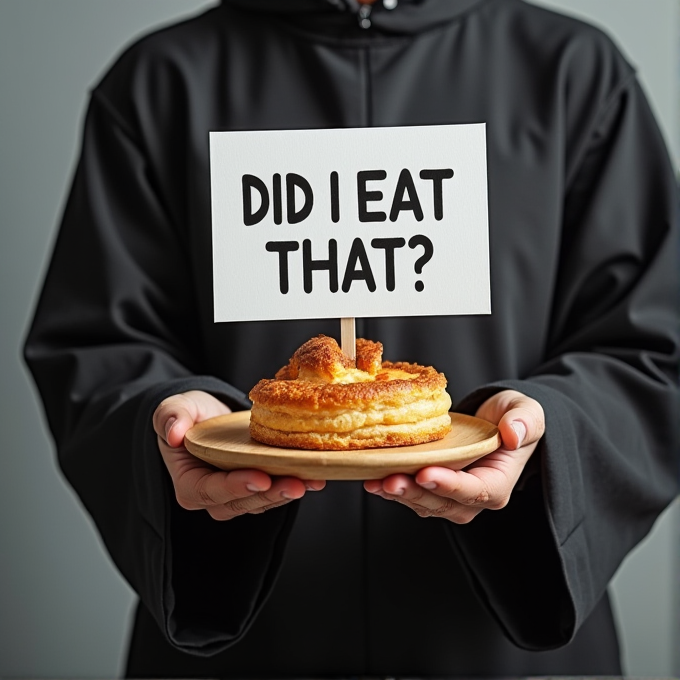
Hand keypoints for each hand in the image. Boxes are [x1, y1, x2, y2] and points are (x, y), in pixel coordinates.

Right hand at [153, 390, 324, 519]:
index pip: (210, 491)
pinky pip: (275, 493)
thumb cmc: (188, 414)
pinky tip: (317, 478)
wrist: (207, 416)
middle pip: (242, 503)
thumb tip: (173, 434)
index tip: (260, 478)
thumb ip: (170, 417)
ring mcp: (237, 496)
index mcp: (189, 483)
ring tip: (312, 481)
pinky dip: (296, 485)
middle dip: (270, 495)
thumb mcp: (173, 408)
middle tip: (296, 484)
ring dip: (287, 493)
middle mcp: (213, 497)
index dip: (235, 487)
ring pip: (263, 502)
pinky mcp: (257, 489)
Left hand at [364, 389, 543, 523]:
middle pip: (443, 503)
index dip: (449, 485)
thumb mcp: (526, 412)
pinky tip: (373, 477)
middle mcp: (474, 497)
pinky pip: (413, 494)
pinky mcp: (433, 488)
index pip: (475, 490)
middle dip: (415, 494)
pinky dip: (393, 488)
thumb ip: (524, 421)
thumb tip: (512, 433)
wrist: (498, 422)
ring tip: (376, 482)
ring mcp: (452, 496)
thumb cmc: (512, 418)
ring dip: (399, 494)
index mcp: (498, 483)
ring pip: (424, 503)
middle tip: (390, 481)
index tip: (426, 474)